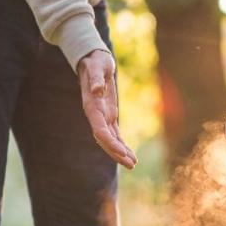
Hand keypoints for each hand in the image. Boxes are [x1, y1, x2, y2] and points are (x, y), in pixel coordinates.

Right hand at [77, 49, 136, 168]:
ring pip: (110, 139)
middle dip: (117, 153)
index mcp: (92, 107)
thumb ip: (97, 78)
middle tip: (132, 165)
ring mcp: (102, 116)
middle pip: (105, 140)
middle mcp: (96, 115)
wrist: (92, 60)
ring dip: (120, 152)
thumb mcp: (98, 66)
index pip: (100, 130)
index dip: (110, 143)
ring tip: (133, 164)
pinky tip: (129, 154)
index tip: (122, 153)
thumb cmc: (96, 62)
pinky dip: (121, 144)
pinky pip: (114, 133)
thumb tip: (97, 89)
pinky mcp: (108, 114)